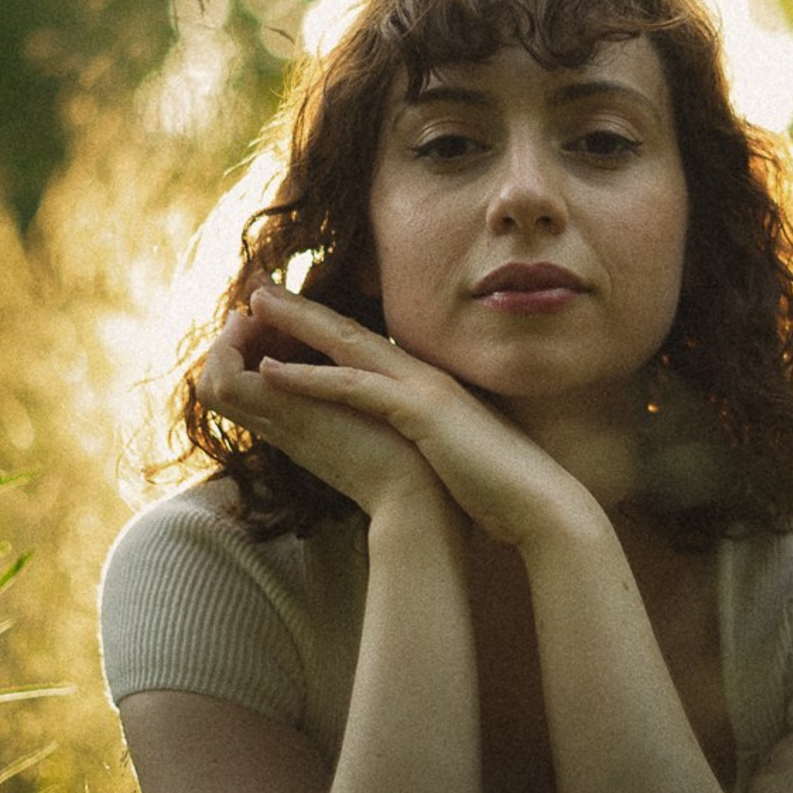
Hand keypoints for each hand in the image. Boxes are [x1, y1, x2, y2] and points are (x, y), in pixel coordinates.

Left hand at [238, 285, 599, 549]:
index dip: (324, 328)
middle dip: (301, 309)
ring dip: (297, 323)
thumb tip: (416, 438)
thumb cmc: (501, 488)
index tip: (287, 314)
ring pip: (347, 345)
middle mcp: (424, 377)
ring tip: (253, 305)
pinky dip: (310, 377)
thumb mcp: (456, 449)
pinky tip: (271, 371)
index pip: (367, 349)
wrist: (539, 505)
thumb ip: (433, 433)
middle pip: (349, 333)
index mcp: (430, 387)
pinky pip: (354, 388)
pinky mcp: (421, 414)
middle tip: (257, 287)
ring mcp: (423, 390)